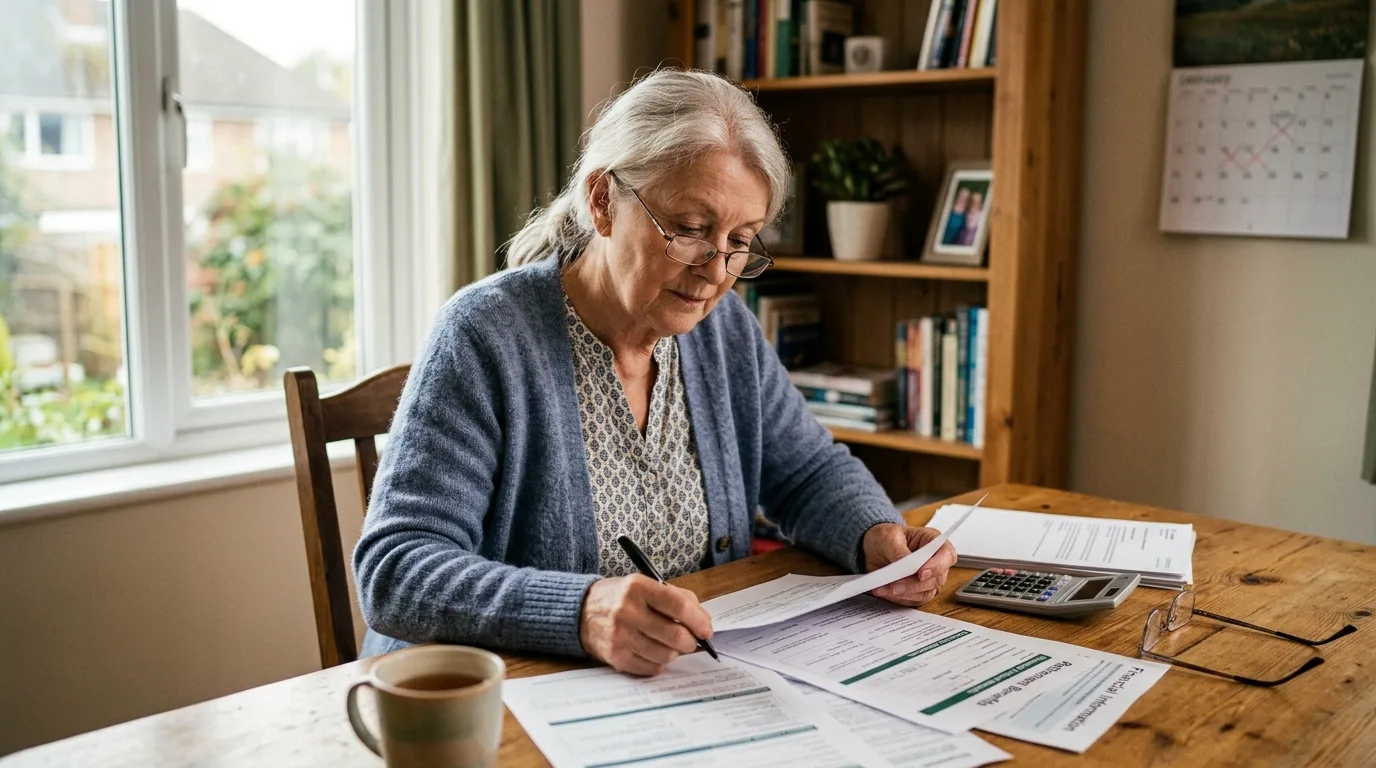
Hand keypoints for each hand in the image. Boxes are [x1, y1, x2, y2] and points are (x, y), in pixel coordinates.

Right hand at [578, 575, 714, 675]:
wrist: (582, 612)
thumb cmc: (621, 598)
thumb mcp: (646, 585)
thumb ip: (677, 598)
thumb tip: (703, 621)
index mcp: (638, 588)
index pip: (678, 606)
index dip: (698, 620)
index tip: (706, 630)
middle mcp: (627, 611)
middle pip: (675, 635)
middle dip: (691, 642)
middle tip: (691, 641)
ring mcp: (620, 636)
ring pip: (666, 655)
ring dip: (675, 652)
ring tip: (669, 644)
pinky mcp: (616, 657)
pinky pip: (652, 668)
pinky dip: (659, 662)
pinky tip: (654, 651)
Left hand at [862, 524, 957, 606]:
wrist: (871, 549)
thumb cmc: (885, 537)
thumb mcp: (888, 537)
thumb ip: (899, 551)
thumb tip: (906, 566)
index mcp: (932, 541)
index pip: (947, 555)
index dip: (937, 566)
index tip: (921, 573)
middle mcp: (934, 561)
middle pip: (937, 579)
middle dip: (915, 585)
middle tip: (895, 586)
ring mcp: (928, 578)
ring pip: (926, 593)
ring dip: (905, 593)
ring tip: (884, 588)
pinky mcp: (918, 591)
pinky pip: (914, 600)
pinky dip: (899, 598)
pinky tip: (884, 591)